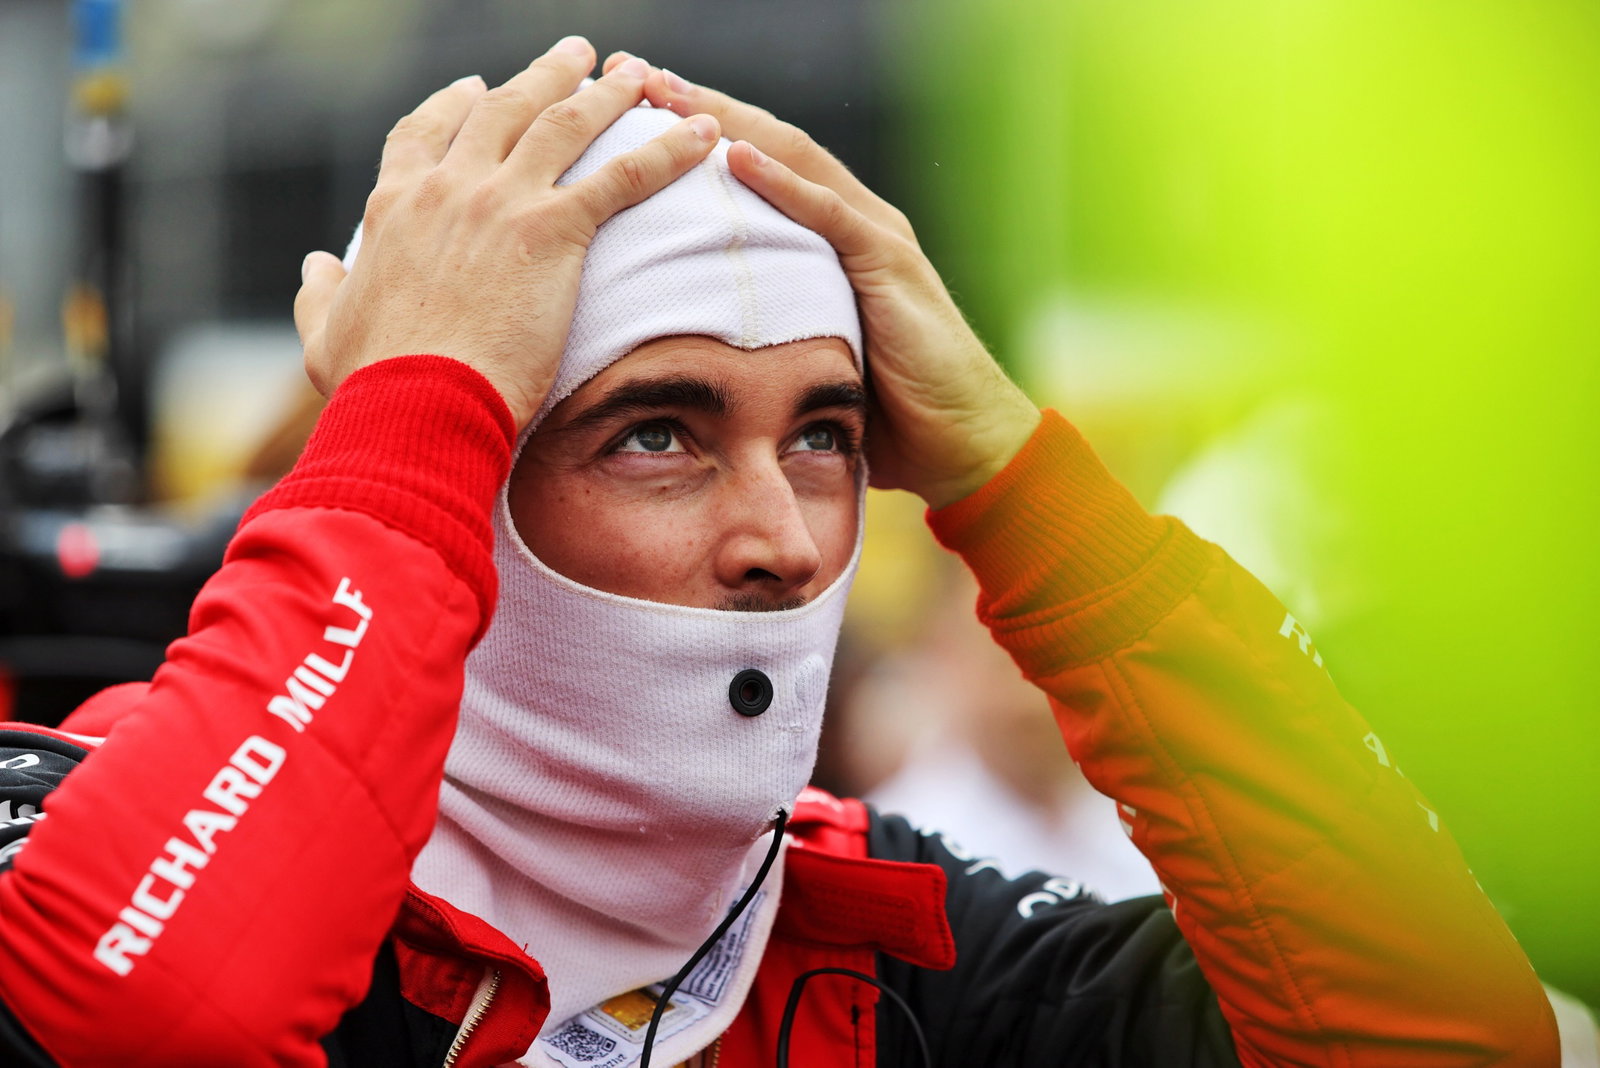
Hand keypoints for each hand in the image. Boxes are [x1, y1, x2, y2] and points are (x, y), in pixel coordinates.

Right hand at [293, 39, 721, 429]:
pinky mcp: (552, 230)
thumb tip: (317, 264)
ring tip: (637, 75)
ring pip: (564, 126)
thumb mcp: (325, 334)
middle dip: (541, 77)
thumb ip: (321, 293)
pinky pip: (624, 176)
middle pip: (502, 111)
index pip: (424, 135)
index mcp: (395, 207)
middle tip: (575, 56)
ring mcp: (501, 202)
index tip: (472, 89)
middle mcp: (447, 188)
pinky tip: (704, 134)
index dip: (451, 108)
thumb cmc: (373, 385)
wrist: (417, 405)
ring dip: (607, 95)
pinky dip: (668, 150)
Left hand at [619, 59, 1040, 508]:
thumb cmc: (884, 413)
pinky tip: (734, 154)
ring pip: (794, 159)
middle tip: (632, 74)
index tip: (633, 108)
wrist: (962, 443)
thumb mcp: (808, 358)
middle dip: (701, 106)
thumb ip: (765, 331)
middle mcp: (858, 219)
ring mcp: (879, 235)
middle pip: (770, 142)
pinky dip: (781, 181)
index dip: (698, 131)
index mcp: (835, 236)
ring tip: (665, 94)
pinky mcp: (890, 264)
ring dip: (727, 121)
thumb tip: (691, 343)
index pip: (759, 163)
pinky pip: (829, 213)